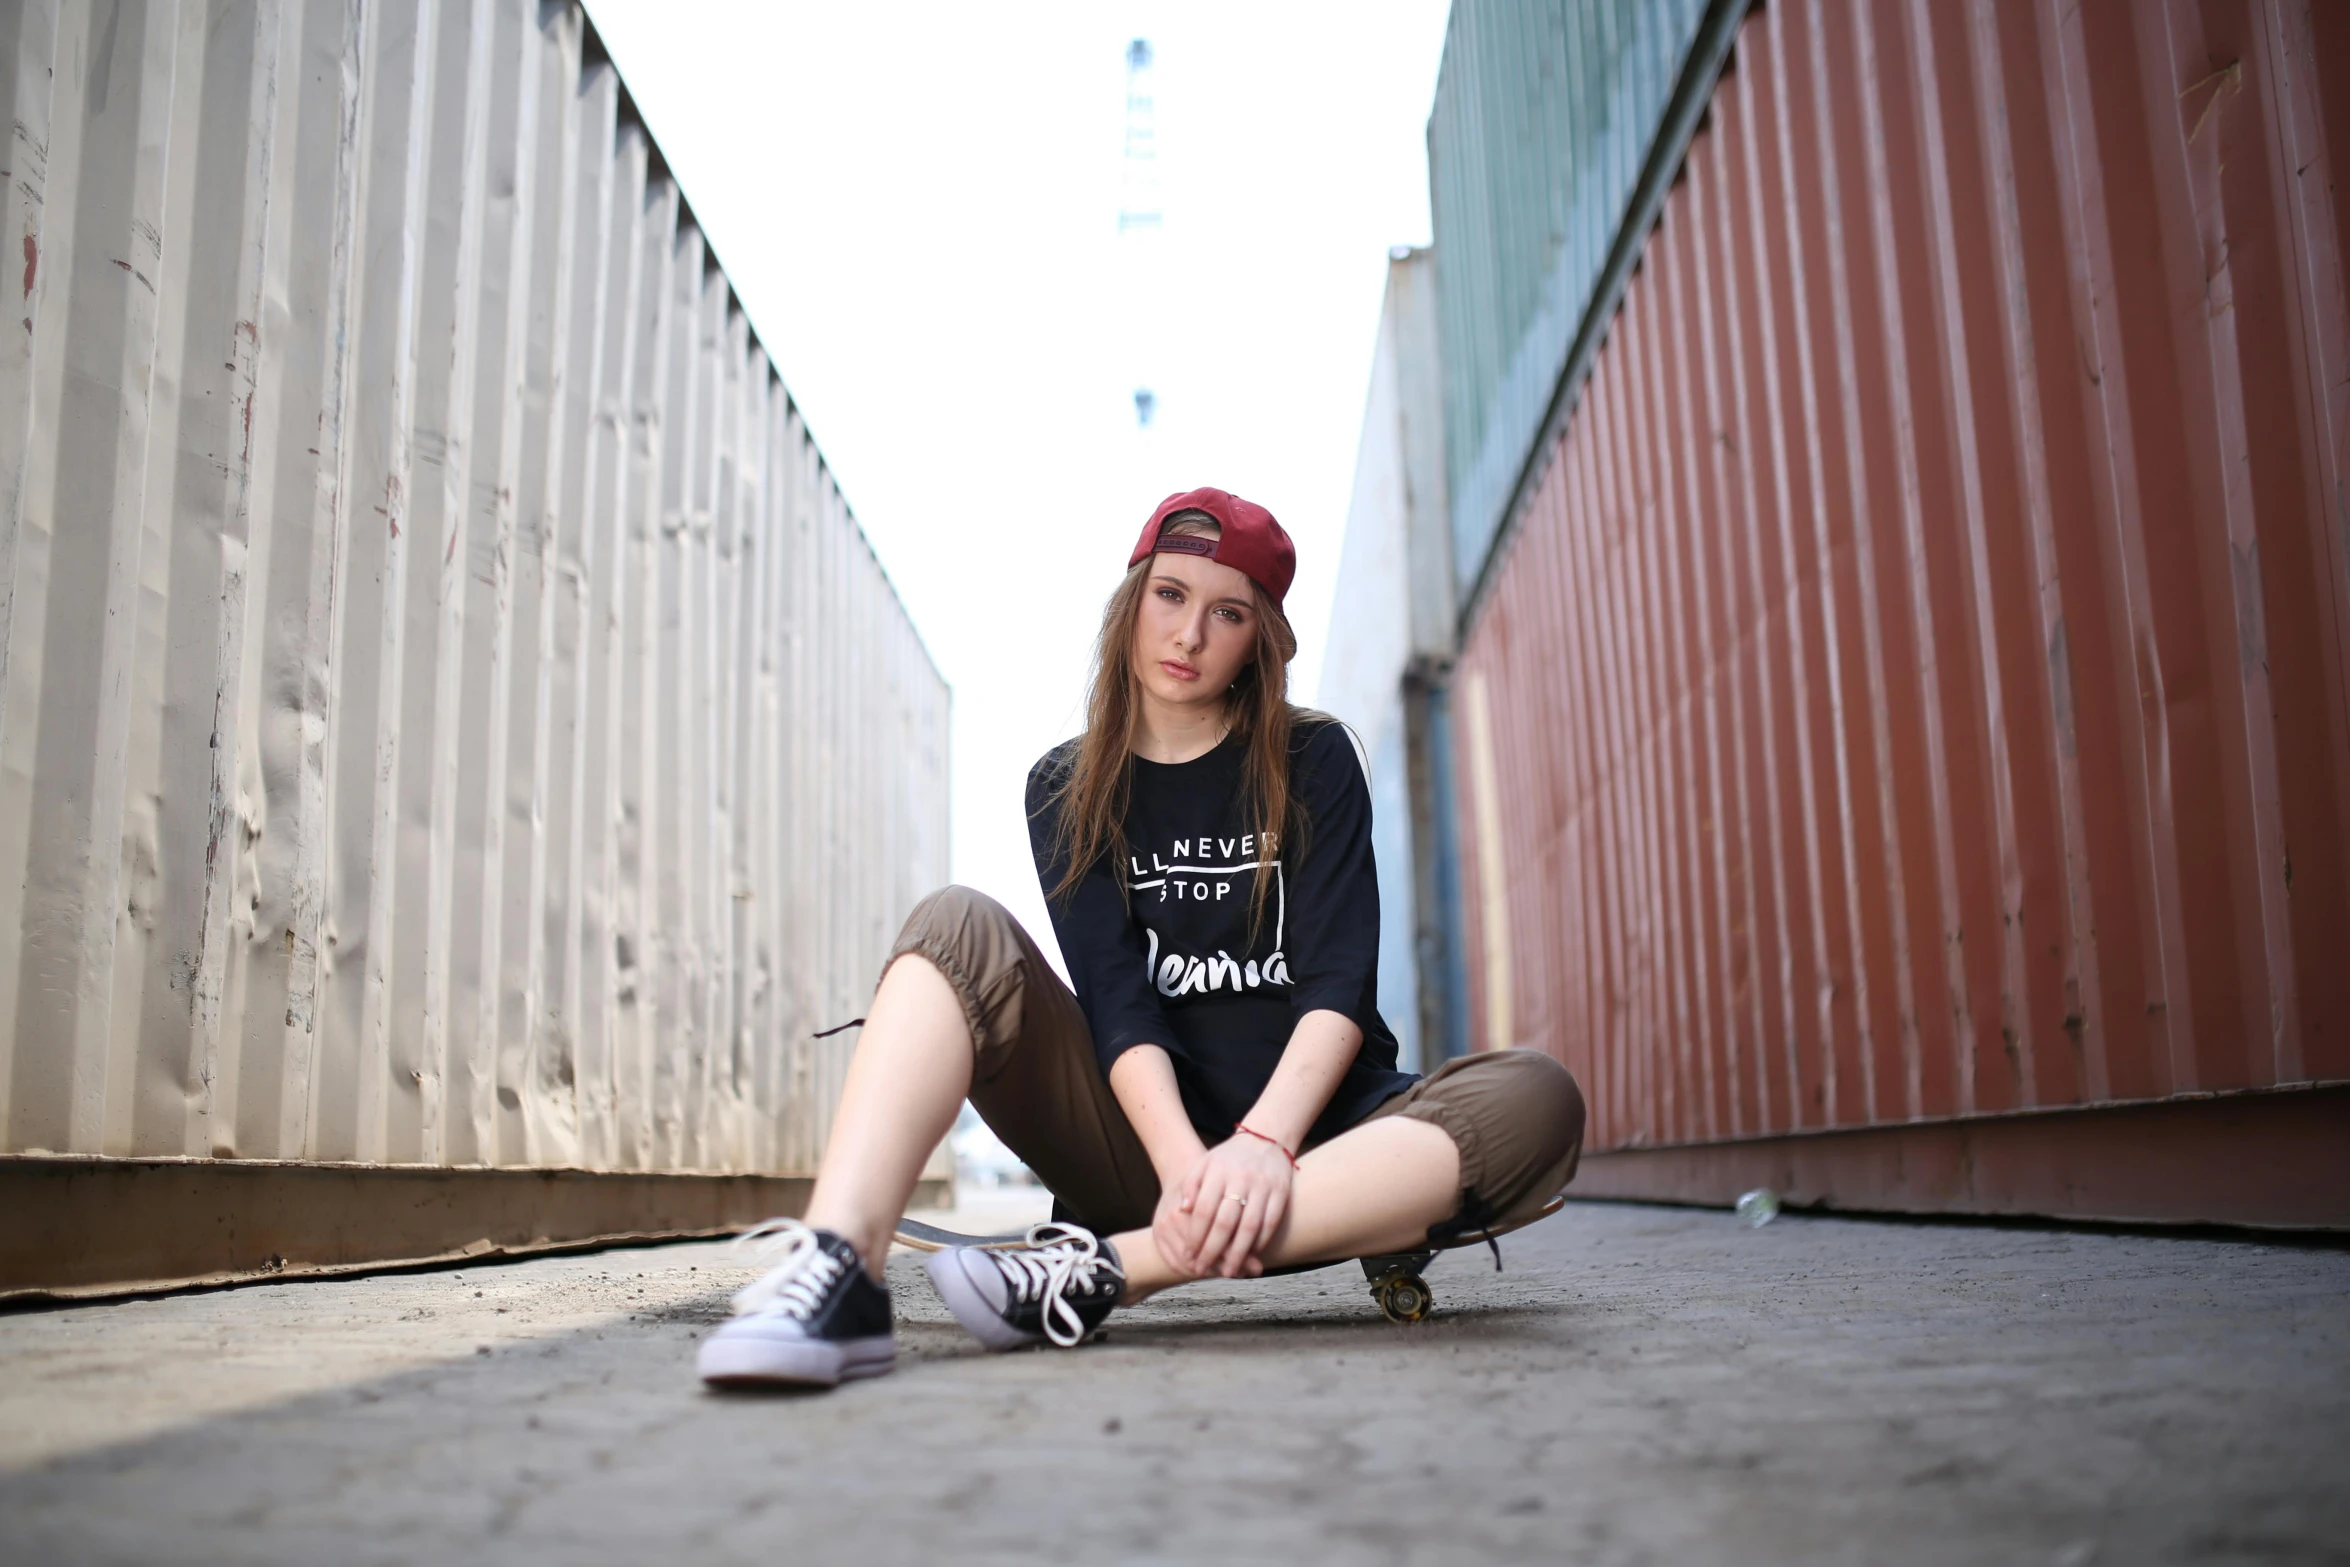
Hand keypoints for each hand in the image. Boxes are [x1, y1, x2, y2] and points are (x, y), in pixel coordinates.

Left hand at [1157, 1132, 1293, 1279]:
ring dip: (1239, 1254)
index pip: (1203, 1210)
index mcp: (1217, 1171)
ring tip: (1229, 1272)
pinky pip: (1271, 1223)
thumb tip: (1182, 1210)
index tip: (1189, 1255)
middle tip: (1203, 1270)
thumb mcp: (1204, 1163)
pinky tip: (1251, 1255)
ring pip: (1250, 1227)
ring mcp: (1263, 1185)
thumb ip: (1190, 1185)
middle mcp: (1240, 1178)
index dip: (1195, 1236)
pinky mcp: (1281, 1192)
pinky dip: (1261, 1242)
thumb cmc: (1228, 1158)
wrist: (1264, 1139)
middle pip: (1225, 1222)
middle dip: (1213, 1251)